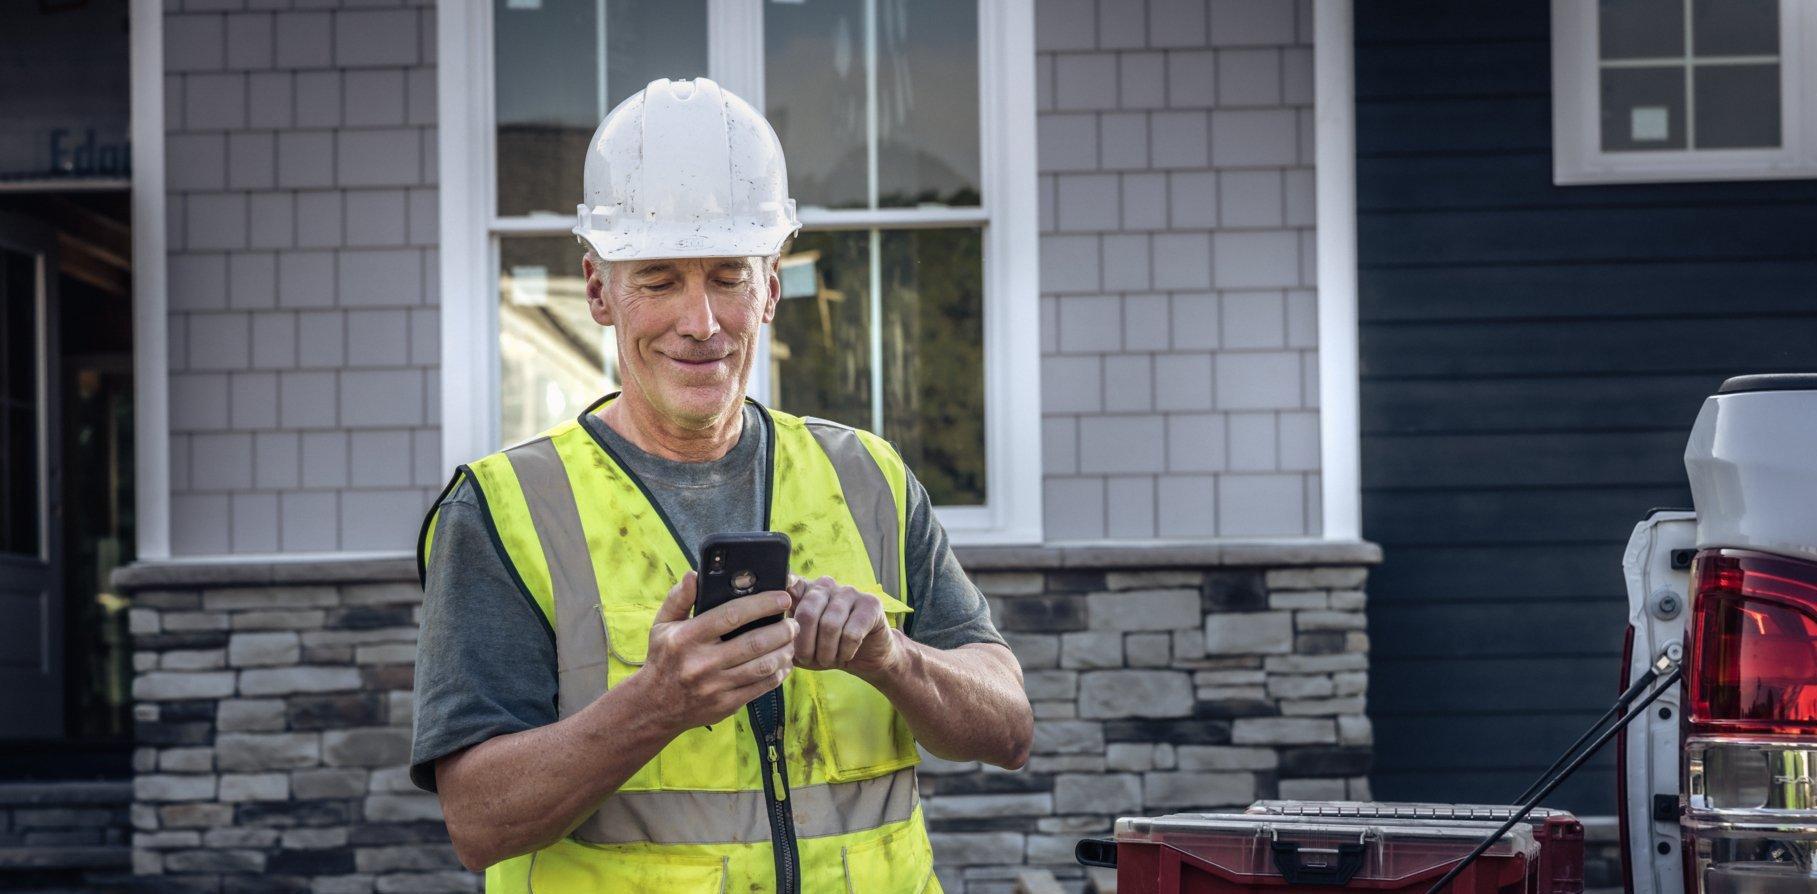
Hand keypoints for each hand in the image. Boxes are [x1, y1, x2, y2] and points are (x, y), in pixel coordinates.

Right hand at [636, 571, 797, 731]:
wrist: (654, 706)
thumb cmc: (663, 658)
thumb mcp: (662, 625)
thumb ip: (679, 598)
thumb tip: (694, 574)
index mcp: (687, 637)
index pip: (731, 615)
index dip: (762, 604)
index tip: (782, 598)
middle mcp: (701, 662)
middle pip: (753, 643)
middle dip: (781, 630)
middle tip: (793, 622)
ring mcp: (715, 687)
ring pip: (761, 667)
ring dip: (784, 652)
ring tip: (792, 641)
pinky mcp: (725, 705)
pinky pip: (760, 688)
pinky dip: (778, 675)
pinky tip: (784, 664)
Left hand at [787, 575, 900, 679]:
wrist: (866, 657)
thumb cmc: (828, 649)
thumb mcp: (802, 646)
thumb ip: (787, 638)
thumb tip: (776, 639)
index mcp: (806, 590)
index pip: (790, 584)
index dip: (782, 594)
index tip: (781, 610)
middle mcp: (826, 585)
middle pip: (808, 612)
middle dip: (805, 644)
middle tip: (808, 659)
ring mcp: (850, 591)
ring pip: (830, 624)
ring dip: (826, 651)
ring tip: (827, 661)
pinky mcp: (871, 604)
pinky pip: (852, 633)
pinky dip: (845, 651)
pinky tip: (845, 655)